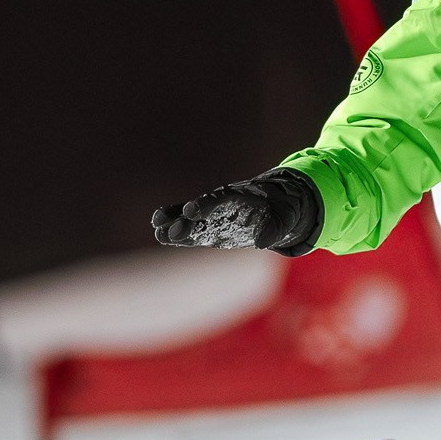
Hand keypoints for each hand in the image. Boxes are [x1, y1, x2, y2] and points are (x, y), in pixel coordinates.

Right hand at [149, 168, 321, 252]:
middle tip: (168, 228)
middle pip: (200, 212)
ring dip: (174, 224)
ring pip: (191, 220)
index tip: (191, 211)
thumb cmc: (280, 212)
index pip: (219, 201)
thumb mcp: (283, 220)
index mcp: (239, 198)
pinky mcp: (210, 230)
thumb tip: (263, 241)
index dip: (205, 205)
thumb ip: (272, 230)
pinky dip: (178, 233)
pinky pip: (192, 231)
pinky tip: (161, 234)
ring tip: (157, 229)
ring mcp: (214, 218)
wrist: (274, 209)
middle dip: (184, 219)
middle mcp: (222, 206)